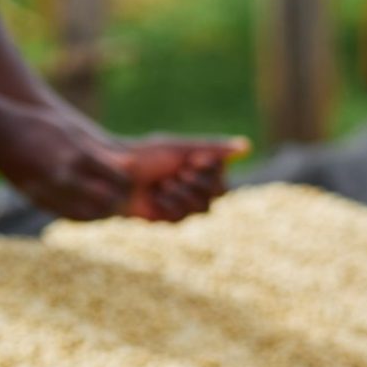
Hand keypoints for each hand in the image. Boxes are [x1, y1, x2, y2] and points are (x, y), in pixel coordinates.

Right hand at [0, 103, 131, 220]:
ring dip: (102, 212)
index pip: (116, 179)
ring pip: (90, 214)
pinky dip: (84, 215)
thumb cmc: (38, 126)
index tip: (128, 182)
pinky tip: (89, 209)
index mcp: (78, 155)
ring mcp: (53, 192)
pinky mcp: (41, 202)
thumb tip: (127, 164)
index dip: (126, 184)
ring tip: (107, 205)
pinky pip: (71, 215)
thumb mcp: (71, 131)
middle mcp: (68, 177)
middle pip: (107, 201)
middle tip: (121, 197)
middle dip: (118, 201)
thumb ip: (97, 150)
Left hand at [114, 135, 250, 222]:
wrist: (118, 175)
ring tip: (164, 184)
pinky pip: (182, 218)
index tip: (191, 161)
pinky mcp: (171, 219)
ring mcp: (185, 204)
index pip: (224, 176)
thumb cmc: (148, 156)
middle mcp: (198, 186)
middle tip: (177, 173)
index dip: (210, 171)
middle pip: (219, 194)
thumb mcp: (181, 148)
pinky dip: (168, 206)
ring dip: (183, 195)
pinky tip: (155, 198)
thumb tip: (247, 147)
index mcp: (203, 166)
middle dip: (197, 183)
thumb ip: (214, 148)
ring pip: (203, 209)